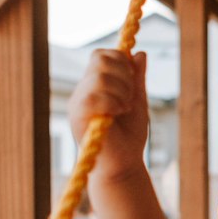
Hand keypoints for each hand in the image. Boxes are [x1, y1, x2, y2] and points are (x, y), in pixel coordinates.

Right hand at [67, 50, 148, 181]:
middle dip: (124, 74)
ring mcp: (78, 103)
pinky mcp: (77, 117)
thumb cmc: (129, 136)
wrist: (123, 164)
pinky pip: (92, 96)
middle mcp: (83, 90)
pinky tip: (118, 112)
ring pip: (99, 77)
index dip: (120, 60)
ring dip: (121, 90)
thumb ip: (137, 78)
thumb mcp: (138, 101)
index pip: (101, 55)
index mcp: (95, 84)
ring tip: (125, 108)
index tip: (133, 80)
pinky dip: (112, 101)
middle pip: (100, 60)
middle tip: (130, 97)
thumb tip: (140, 54)